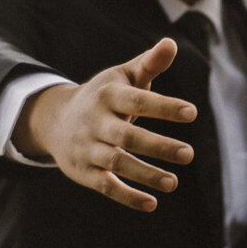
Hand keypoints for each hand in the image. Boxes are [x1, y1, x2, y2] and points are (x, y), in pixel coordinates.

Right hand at [14, 39, 196, 211]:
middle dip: (158, 145)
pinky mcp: (84, 171)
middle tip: (189, 154)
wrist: (54, 120)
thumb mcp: (122, 76)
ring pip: (117, 163)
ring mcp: (88, 148)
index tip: (192, 113)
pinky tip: (152, 203)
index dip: (163, 106)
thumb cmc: (103, 96)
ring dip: (145, 174)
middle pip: (127, 136)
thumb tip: (172, 43)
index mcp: (108, 95)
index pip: (138, 100)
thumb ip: (149, 64)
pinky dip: (127, 196)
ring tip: (173, 183)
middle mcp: (96, 122)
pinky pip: (105, 185)